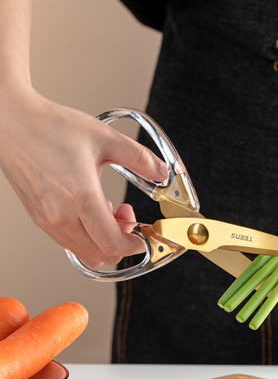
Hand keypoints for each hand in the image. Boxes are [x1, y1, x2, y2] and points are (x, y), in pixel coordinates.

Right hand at [0, 87, 166, 265]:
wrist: (12, 122)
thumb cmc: (51, 127)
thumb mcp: (104, 138)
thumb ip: (139, 157)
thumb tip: (162, 172)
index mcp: (80, 198)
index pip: (112, 244)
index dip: (135, 245)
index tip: (144, 235)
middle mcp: (60, 216)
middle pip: (100, 256)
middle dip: (122, 243)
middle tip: (127, 216)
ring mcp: (46, 220)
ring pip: (84, 252)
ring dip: (103, 240)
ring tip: (107, 208)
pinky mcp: (38, 218)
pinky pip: (68, 242)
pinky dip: (86, 235)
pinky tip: (88, 206)